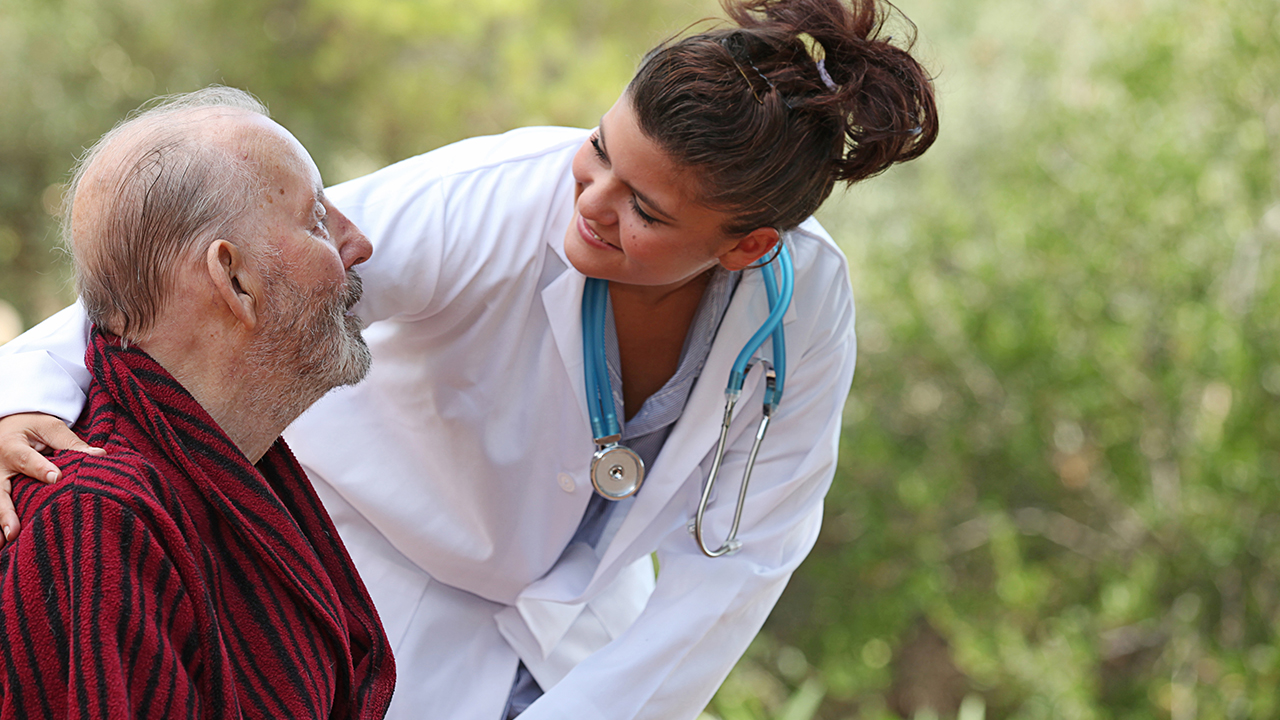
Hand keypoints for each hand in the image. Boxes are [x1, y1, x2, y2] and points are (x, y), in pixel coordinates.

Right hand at [0, 413, 104, 545]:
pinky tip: (2, 542)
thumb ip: (71, 442)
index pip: (26, 459)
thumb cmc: (32, 427)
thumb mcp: (50, 427)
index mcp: (11, 445)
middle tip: (13, 531)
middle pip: (0, 491)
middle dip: (5, 512)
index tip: (56, 478)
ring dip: (0, 522)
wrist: (7, 426)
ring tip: (6, 541)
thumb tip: (100, 455)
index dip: (40, 468)